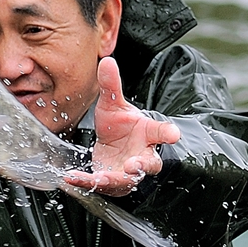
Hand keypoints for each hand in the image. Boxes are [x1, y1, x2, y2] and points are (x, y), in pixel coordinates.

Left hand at [63, 57, 180, 196]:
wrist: (111, 148)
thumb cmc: (119, 126)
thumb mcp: (112, 105)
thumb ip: (111, 86)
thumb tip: (107, 60)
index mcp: (148, 134)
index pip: (161, 132)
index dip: (168, 133)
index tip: (174, 134)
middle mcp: (142, 156)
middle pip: (149, 164)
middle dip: (142, 166)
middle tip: (134, 166)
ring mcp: (129, 173)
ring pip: (126, 180)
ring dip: (112, 180)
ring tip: (98, 178)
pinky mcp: (113, 184)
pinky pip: (102, 186)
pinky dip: (87, 183)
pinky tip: (72, 178)